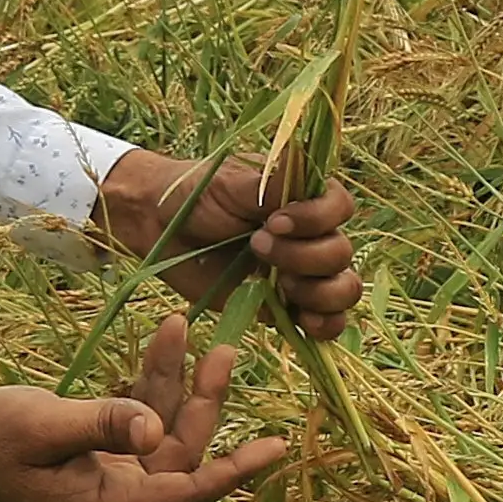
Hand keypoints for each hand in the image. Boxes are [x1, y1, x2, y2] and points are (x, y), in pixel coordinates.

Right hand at [0, 319, 290, 501]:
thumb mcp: (43, 425)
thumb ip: (103, 424)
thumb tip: (157, 433)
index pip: (185, 493)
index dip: (233, 471)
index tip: (277, 448)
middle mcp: (113, 498)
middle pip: (180, 453)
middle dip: (203, 401)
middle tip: (226, 350)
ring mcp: (103, 476)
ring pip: (160, 430)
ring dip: (173, 382)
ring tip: (183, 325)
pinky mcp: (92, 453)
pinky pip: (134, 419)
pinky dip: (146, 384)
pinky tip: (159, 344)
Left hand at [99, 150, 363, 337]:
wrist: (159, 227)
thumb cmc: (196, 194)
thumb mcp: (232, 181)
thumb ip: (272, 184)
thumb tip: (308, 177)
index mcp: (303, 198)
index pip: (340, 207)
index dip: (317, 219)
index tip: (273, 221)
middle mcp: (311, 235)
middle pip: (341, 252)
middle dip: (303, 256)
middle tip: (255, 245)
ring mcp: (301, 272)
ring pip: (344, 288)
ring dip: (318, 291)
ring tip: (279, 285)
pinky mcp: (286, 306)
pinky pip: (326, 321)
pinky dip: (324, 324)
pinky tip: (303, 319)